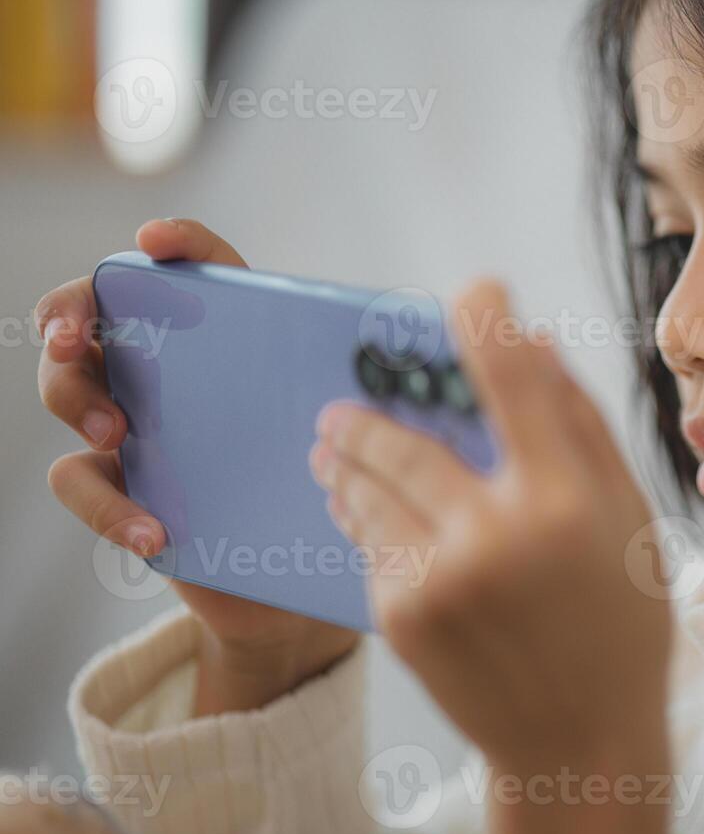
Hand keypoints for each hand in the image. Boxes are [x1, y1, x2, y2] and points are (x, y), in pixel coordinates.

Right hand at [38, 219, 359, 714]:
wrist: (304, 592)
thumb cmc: (343, 495)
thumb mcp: (377, 438)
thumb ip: (405, 390)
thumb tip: (501, 345)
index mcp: (239, 341)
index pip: (198, 271)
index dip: (175, 244)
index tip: (154, 241)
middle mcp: (176, 372)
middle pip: (98, 314)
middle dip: (73, 311)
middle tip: (77, 336)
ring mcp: (138, 427)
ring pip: (71, 389)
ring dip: (77, 398)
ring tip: (118, 430)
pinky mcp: (122, 489)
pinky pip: (80, 482)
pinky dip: (108, 505)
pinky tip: (154, 532)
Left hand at [310, 280, 673, 833]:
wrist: (577, 740)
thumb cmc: (617, 622)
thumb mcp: (625, 520)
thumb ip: (580, 426)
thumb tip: (536, 339)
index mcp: (564, 499)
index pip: (512, 377)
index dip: (487, 319)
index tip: (476, 291)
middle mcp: (495, 531)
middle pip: (404, 436)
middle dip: (368, 410)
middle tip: (343, 402)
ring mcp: (438, 576)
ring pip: (369, 489)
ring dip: (347, 459)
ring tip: (331, 444)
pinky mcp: (400, 615)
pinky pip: (369, 543)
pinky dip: (364, 518)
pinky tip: (361, 511)